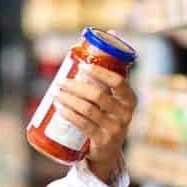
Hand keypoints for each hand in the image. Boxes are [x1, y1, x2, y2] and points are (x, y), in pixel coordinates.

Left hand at [53, 65, 137, 181]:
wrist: (109, 153)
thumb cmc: (108, 117)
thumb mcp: (115, 99)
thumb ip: (112, 73)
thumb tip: (112, 34)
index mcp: (130, 100)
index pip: (118, 82)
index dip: (100, 73)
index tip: (83, 67)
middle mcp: (125, 115)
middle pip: (97, 95)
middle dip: (75, 87)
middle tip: (60, 82)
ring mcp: (114, 129)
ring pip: (87, 110)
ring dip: (68, 100)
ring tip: (55, 94)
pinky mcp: (102, 141)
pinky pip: (83, 124)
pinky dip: (69, 114)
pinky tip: (59, 108)